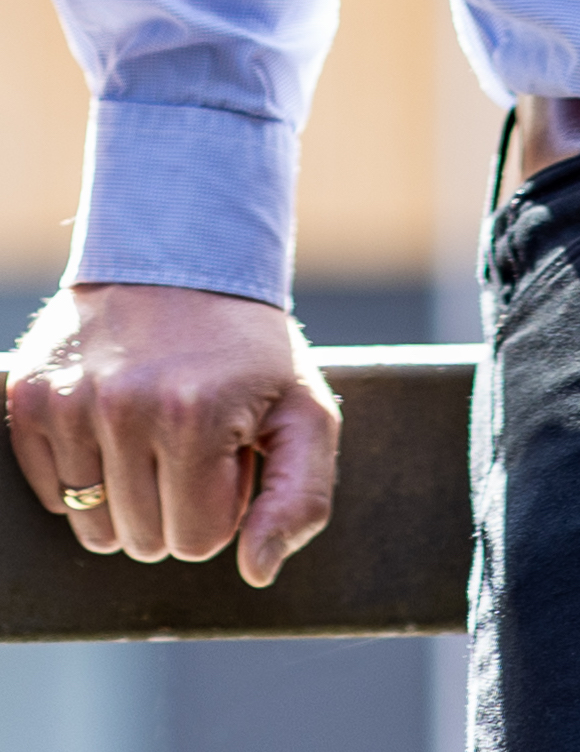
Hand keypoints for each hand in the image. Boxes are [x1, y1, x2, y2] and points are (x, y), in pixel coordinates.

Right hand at [6, 282, 340, 585]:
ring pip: (93, 528)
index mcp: (196, 415)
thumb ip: (301, 496)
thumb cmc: (248, 347)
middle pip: (143, 540)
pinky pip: (52, 494)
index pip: (198, 540)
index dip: (222, 501)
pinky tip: (112, 423)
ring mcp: (70, 400)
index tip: (229, 449)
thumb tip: (256, 571)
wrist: (180, 255)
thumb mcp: (303, 408)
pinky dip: (84, 475)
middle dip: (175, 502)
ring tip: (153, 431)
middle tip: (192, 436)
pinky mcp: (30, 396)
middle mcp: (124, 407)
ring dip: (127, 496)